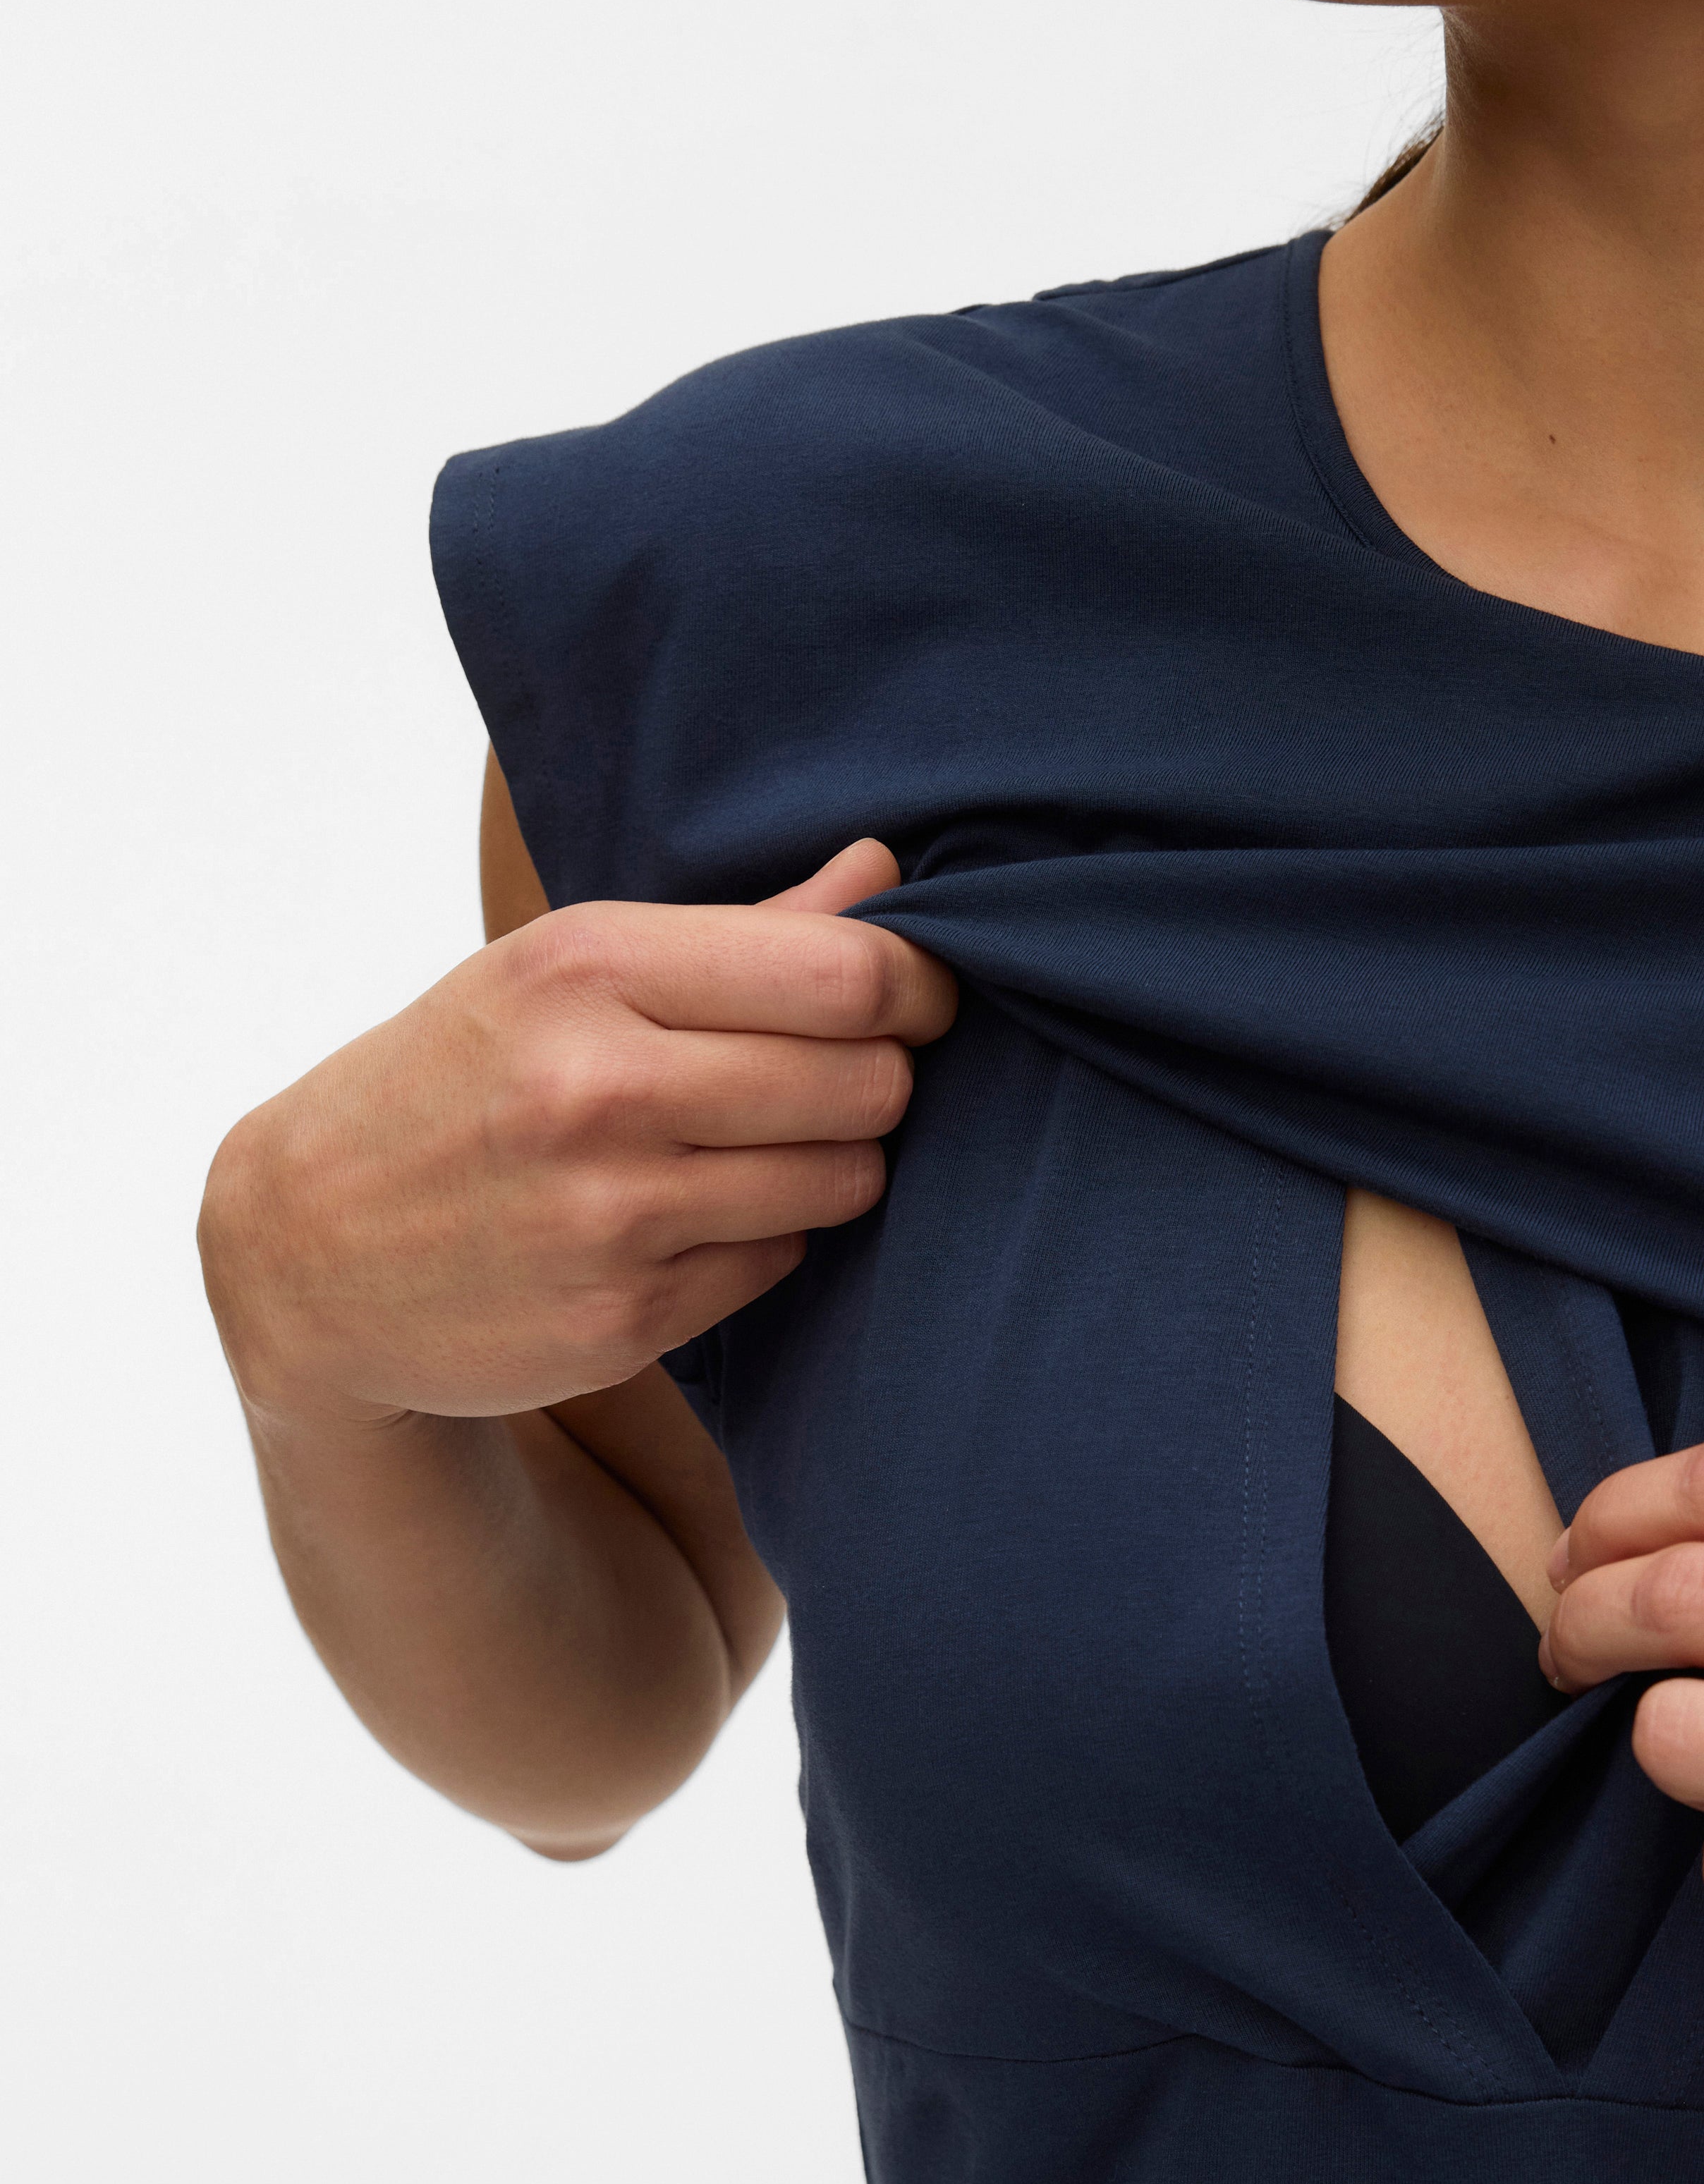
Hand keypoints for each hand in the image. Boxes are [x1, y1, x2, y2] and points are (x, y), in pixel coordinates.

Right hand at [200, 841, 952, 1429]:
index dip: (918, 989)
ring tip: (756, 1151)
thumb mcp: (567, 970)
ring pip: (840, 1181)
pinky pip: (779, 1264)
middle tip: (831, 1084)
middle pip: (865, 1081)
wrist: (305, 1248)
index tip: (917, 1000)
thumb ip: (744, 929)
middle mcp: (597, 1087)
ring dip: (830, 1168)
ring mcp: (608, 1214)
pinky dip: (762, 1242)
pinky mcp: (621, 1317)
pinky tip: (689, 1222)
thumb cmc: (462, 1082)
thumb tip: (888, 866)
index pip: (844, 975)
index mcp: (587, 966)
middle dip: (878, 1081)